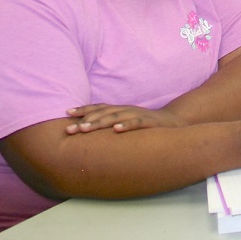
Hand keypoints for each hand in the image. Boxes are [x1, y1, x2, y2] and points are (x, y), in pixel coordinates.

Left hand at [65, 104, 186, 133]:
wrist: (174, 122)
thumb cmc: (146, 124)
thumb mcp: (127, 122)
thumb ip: (112, 124)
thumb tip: (90, 132)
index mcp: (120, 110)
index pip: (99, 107)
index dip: (84, 109)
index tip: (67, 113)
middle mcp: (126, 110)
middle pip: (103, 113)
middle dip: (85, 120)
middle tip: (69, 129)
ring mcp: (138, 115)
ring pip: (116, 117)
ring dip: (100, 122)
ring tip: (85, 128)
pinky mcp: (150, 122)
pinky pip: (137, 123)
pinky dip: (126, 125)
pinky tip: (116, 130)